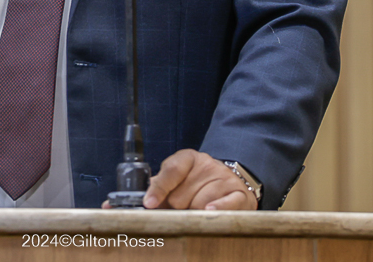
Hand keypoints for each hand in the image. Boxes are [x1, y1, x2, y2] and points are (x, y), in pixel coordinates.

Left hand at [143, 149, 257, 209]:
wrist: (230, 181)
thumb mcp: (177, 180)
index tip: (150, 203)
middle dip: (177, 208)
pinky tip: (208, 211)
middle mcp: (207, 164)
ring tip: (196, 211)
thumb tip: (134, 202)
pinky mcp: (239, 193)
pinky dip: (216, 209)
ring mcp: (224, 178)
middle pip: (181, 195)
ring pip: (199, 204)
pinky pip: (226, 204)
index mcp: (188, 158)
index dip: (159, 188)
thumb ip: (158, 188)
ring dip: (194, 214)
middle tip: (181, 208)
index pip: (172, 170)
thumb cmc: (197, 184)